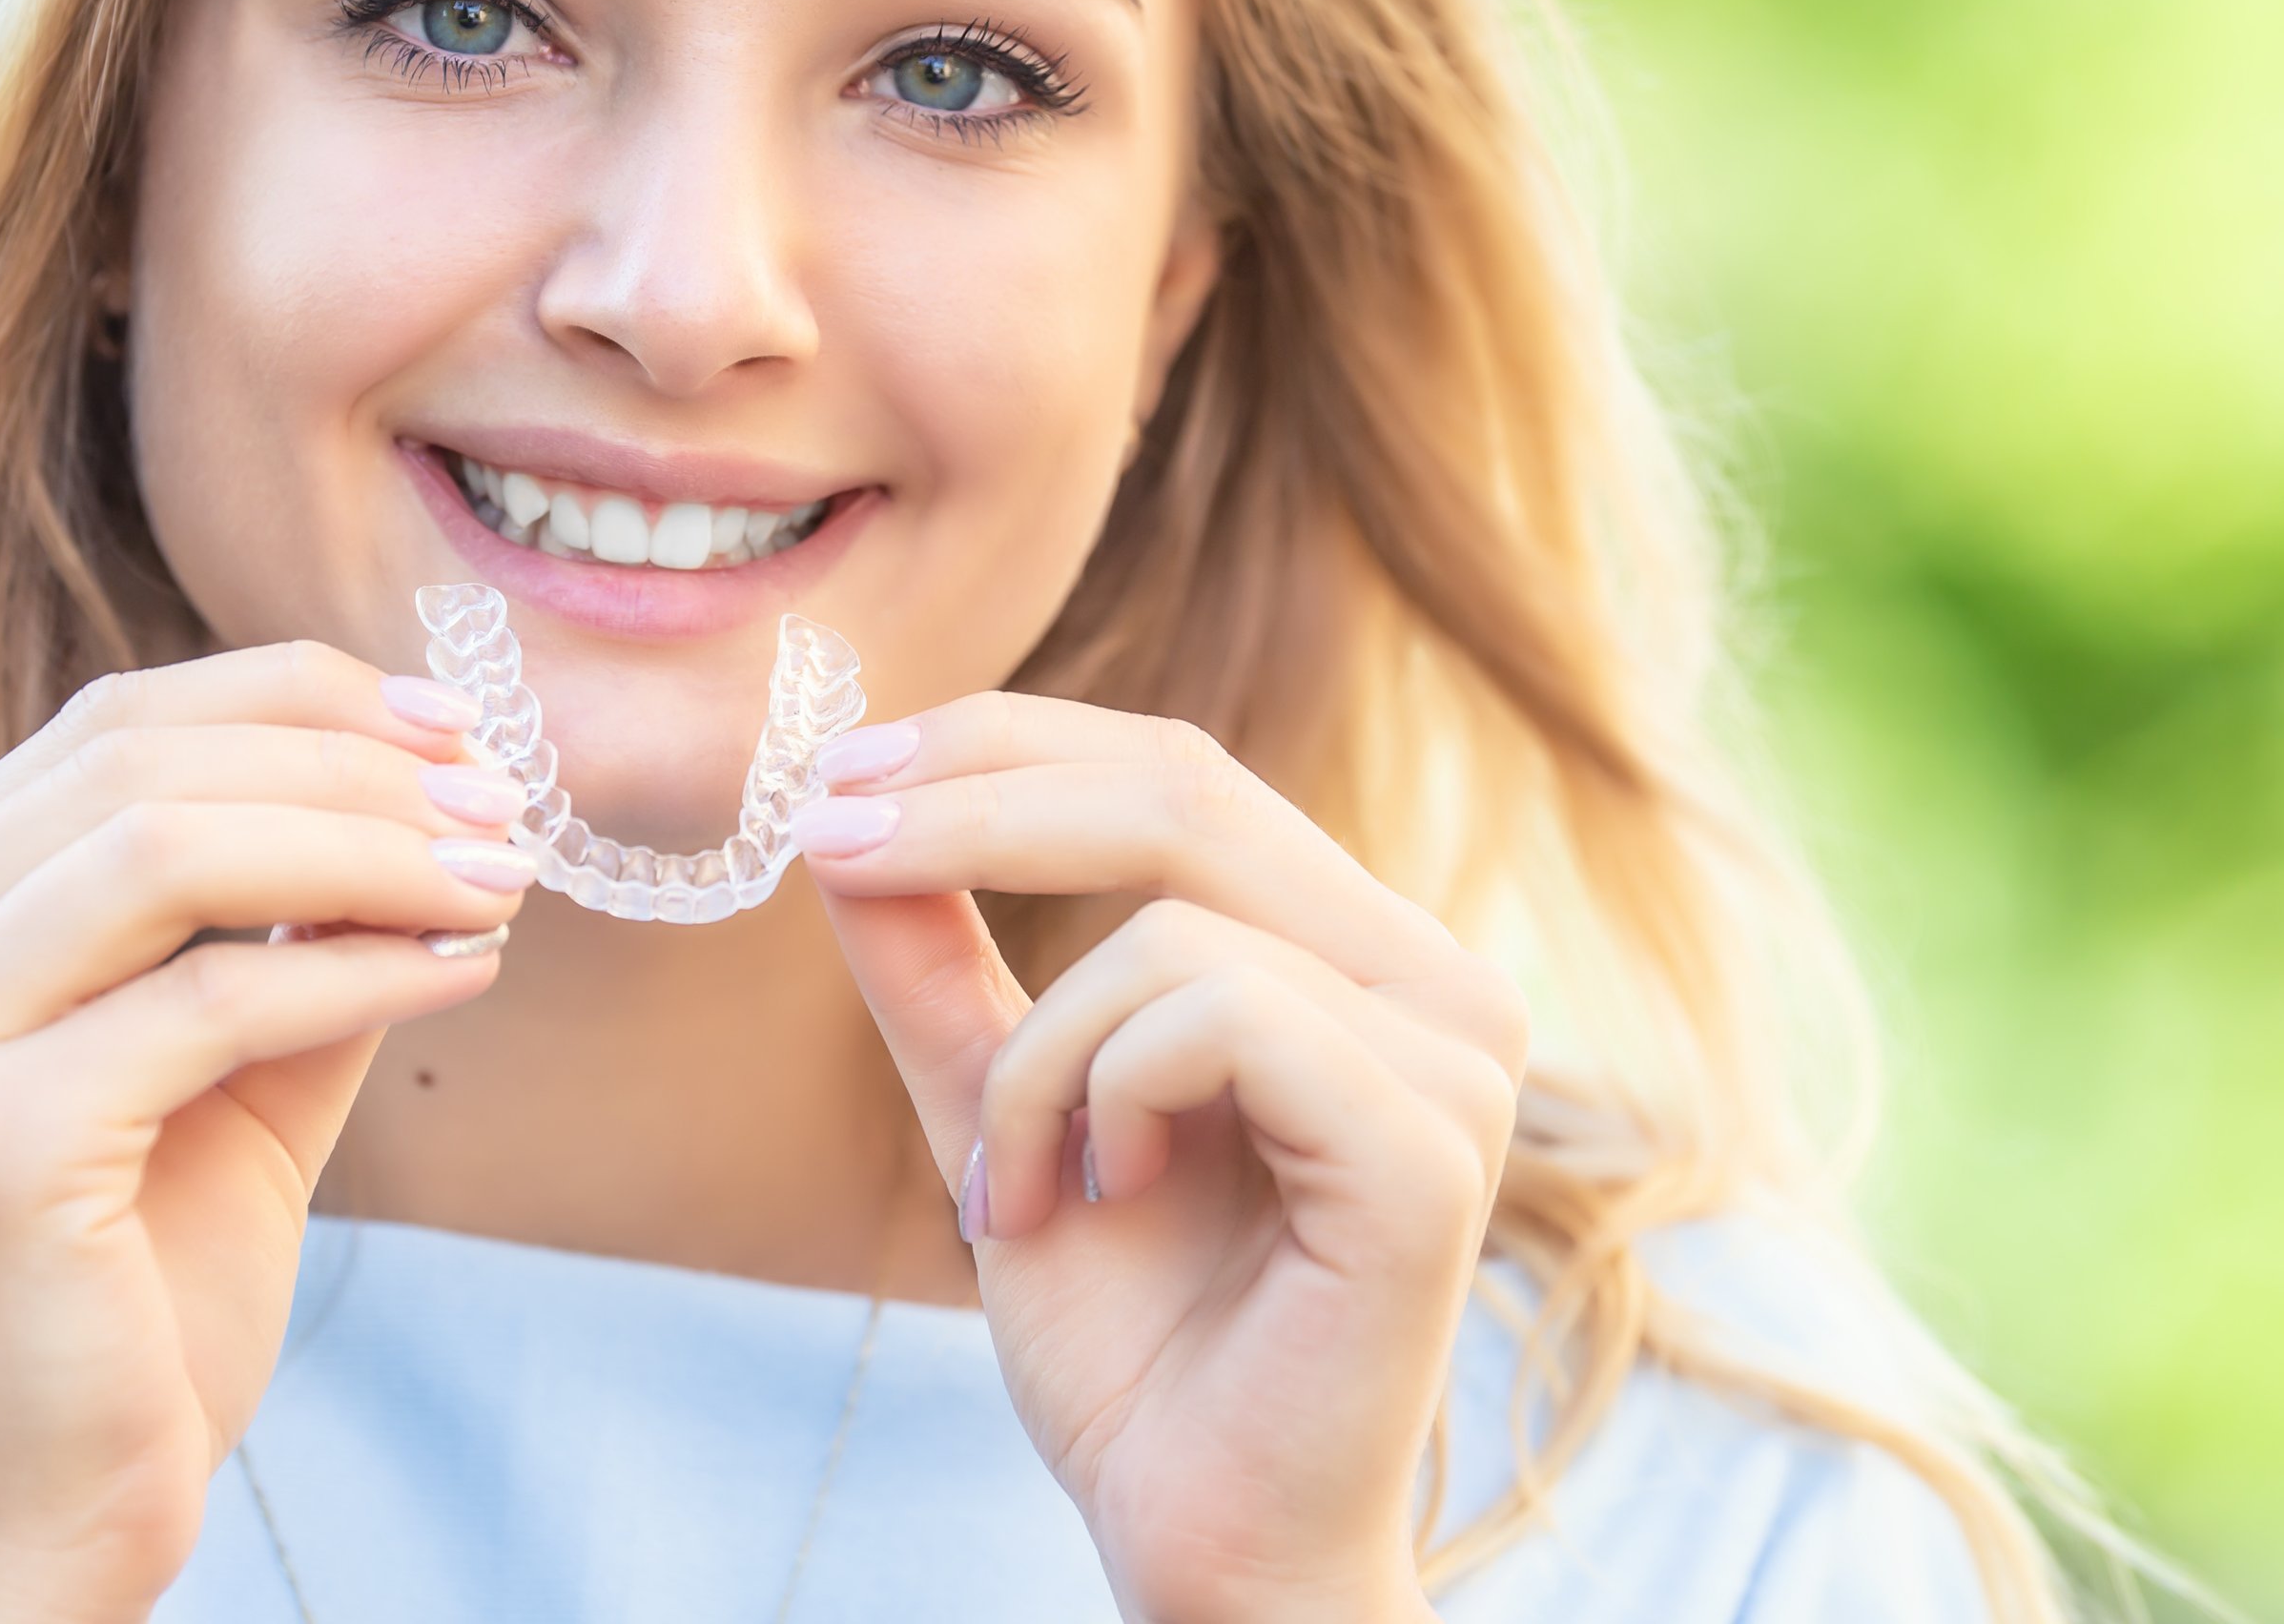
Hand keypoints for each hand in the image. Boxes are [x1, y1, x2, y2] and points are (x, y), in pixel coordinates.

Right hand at [0, 643, 531, 1623]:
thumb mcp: (219, 1078)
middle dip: (350, 765)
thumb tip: (435, 802)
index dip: (291, 701)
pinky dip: (362, 965)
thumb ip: (287, 937)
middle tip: (502, 802)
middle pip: (136, 763)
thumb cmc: (128, 1304)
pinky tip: (465, 968)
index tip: (450, 726)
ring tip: (499, 875)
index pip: (107, 729)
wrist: (40, 1527)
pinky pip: (212, 998)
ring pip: (167, 849)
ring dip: (367, 845)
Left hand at [802, 698, 1525, 1623]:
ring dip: (1034, 1058)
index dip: (1003, 745)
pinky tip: (1102, 1198)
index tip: (840, 773)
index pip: (1179, 773)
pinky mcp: (1430, 1146)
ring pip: (1172, 923)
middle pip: (1184, 788)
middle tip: (830, 842)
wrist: (1199, 1538)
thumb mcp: (1000, 1109)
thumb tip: (841, 815)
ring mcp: (1453, 1062)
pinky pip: (1217, 1014)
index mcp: (1356, 957)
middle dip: (974, 800)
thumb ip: (939, 968)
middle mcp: (1435, 984)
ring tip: (1017, 1193)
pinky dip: (1102, 1097)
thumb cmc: (1132, 1346)